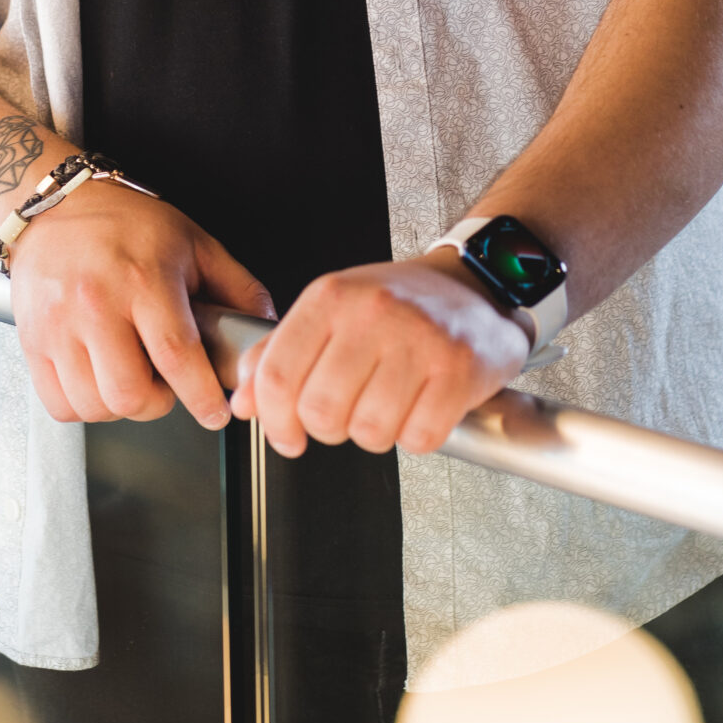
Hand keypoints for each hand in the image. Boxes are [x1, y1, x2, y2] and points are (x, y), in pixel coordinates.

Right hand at [10, 182, 274, 431]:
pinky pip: (59, 405)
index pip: (176, 355)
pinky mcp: (32, 342)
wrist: (55, 207)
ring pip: (95, 405)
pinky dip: (84, 406)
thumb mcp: (193, 242)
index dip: (201, 395)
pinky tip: (99, 379)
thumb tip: (267, 327)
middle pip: (130, 393)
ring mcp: (59, 326)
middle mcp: (96, 303)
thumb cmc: (126, 224)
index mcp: (144, 279)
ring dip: (122, 405)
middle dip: (159, 403)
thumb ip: (237, 287)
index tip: (215, 413)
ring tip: (132, 376)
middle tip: (166, 385)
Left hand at [228, 255, 529, 458]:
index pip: (279, 376)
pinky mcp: (459, 370)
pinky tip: (421, 405)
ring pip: (370, 432)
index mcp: (331, 297)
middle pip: (322, 412)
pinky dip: (417, 434)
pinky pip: (419, 438)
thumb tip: (245, 403)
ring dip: (375, 433)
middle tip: (348, 412)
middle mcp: (373, 313)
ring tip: (388, 403)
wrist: (476, 284)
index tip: (286, 435)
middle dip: (330, 429)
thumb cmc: (400, 303)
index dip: (274, 421)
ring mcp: (419, 340)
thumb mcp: (330, 311)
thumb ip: (279, 355)